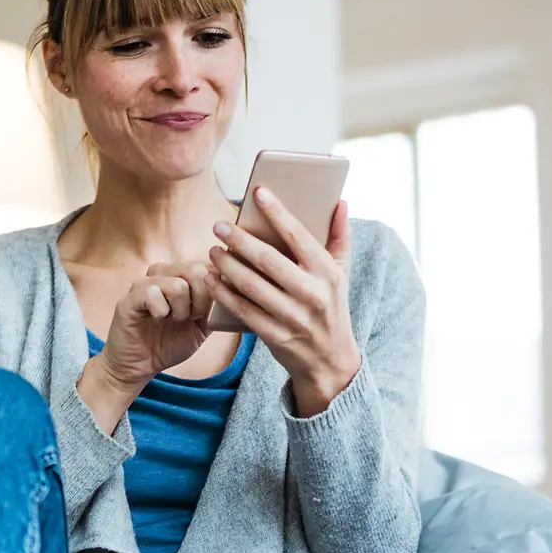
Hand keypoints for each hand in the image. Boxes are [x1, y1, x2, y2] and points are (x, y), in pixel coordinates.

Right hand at [89, 263, 213, 399]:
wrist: (138, 367)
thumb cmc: (168, 344)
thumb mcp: (202, 326)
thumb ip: (217, 307)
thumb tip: (236, 289)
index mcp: (181, 275)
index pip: (208, 264)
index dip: (215, 287)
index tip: (207, 311)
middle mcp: (162, 273)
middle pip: (195, 269)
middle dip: (201, 299)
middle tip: (192, 317)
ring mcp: (144, 283)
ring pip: (177, 285)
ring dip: (181, 310)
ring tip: (172, 320)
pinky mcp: (129, 298)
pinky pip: (152, 293)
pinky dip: (161, 312)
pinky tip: (156, 319)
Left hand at [203, 189, 362, 415]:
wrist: (329, 360)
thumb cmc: (331, 307)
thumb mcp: (342, 274)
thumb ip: (340, 237)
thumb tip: (340, 202)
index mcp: (328, 272)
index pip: (299, 235)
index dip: (277, 212)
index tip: (258, 192)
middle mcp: (312, 293)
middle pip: (269, 260)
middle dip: (240, 240)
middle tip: (218, 226)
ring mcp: (293, 317)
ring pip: (252, 285)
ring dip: (227, 266)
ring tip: (212, 250)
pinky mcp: (275, 336)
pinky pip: (243, 310)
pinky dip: (224, 294)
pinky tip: (210, 279)